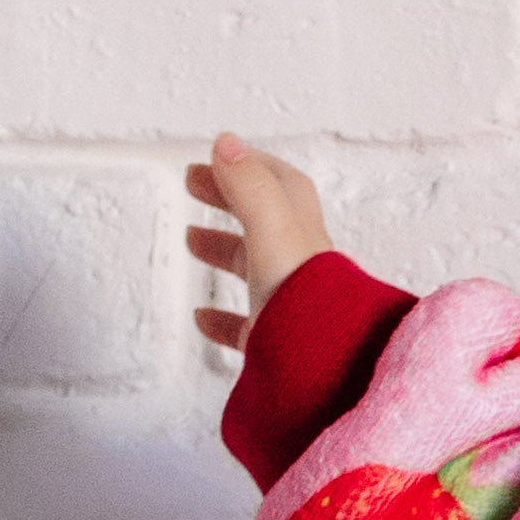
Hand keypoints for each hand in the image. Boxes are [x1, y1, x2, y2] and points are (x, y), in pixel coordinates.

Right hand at [186, 130, 332, 357]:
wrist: (328, 374)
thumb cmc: (307, 303)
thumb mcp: (272, 230)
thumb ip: (250, 186)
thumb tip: (227, 144)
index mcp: (303, 237)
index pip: (283, 187)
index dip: (251, 166)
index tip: (217, 156)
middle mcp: (303, 270)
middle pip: (266, 222)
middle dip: (229, 198)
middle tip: (193, 185)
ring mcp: (294, 309)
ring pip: (257, 270)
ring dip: (224, 250)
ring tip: (192, 240)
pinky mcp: (282, 349)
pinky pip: (250, 329)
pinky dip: (223, 318)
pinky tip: (203, 318)